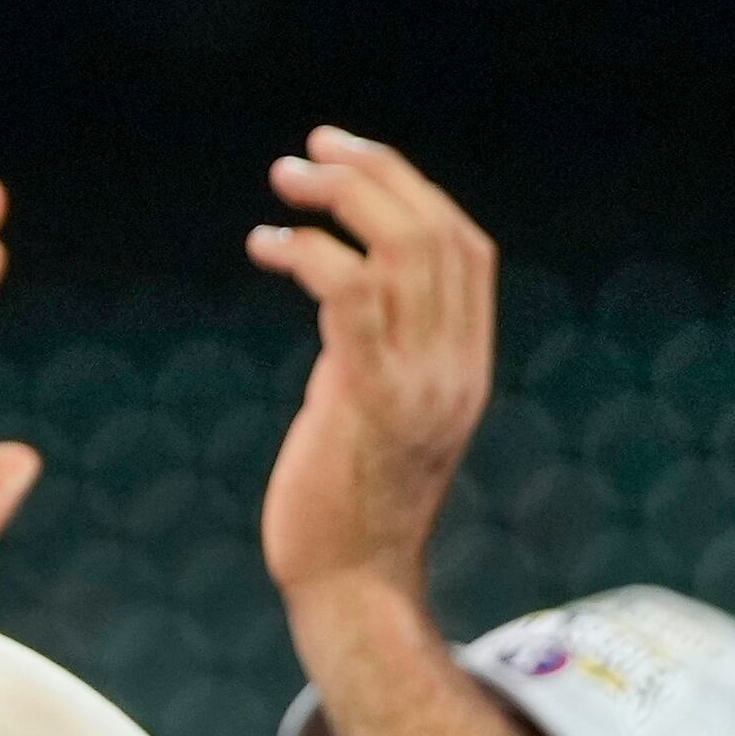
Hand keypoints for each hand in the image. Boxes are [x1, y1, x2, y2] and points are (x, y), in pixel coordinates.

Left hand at [249, 130, 492, 604]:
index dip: (413, 191)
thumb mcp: (372, 407)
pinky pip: (349, 293)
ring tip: (284, 181)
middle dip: (375, 175)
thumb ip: (372, 348)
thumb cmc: (345, 503)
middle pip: (438, 233)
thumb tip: (340, 289)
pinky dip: (307, 251)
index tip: (354, 159)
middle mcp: (457, 366)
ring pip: (401, 250)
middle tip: (310, 149)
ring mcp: (421, 382)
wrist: (351, 586)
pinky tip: (266, 245)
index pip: (468, 249)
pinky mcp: (368, 396)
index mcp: (467, 365)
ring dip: (339, 200)